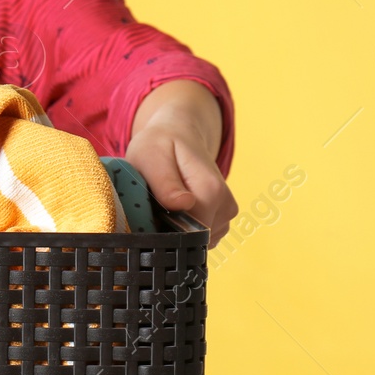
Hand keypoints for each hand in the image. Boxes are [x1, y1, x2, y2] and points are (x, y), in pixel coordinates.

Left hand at [125, 80, 236, 243]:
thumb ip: (165, 183)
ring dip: (177, 230)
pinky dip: (185, 230)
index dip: (165, 234)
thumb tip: (184, 204)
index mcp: (210, 191)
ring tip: (164, 205)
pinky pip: (201, 238)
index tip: (148, 219)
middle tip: (152, 208)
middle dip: (170, 233)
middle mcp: (225, 205)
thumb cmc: (159, 145)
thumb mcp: (151, 157)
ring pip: (197, 241)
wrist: (178, 134)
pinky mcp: (222, 218)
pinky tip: (175, 211)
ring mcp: (226, 214)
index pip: (191, 235)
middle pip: (194, 240)